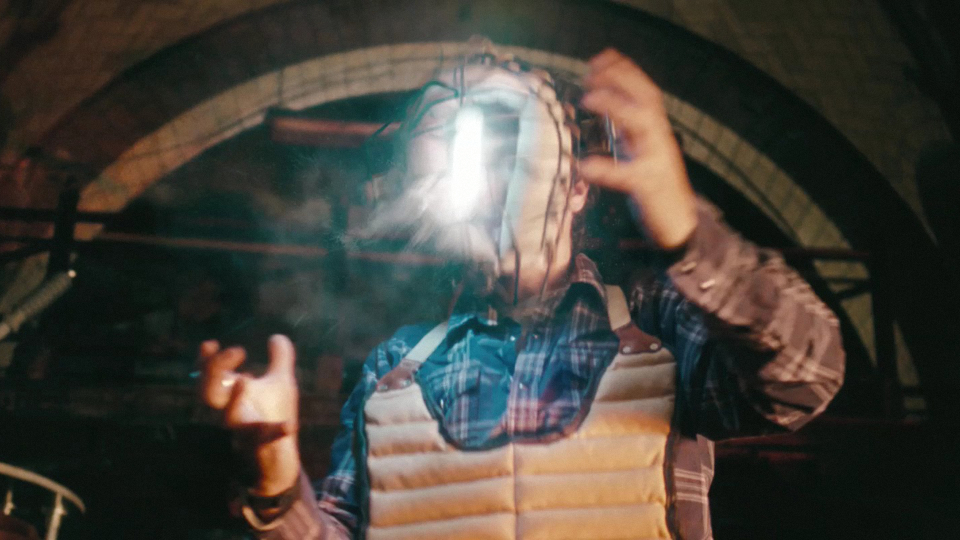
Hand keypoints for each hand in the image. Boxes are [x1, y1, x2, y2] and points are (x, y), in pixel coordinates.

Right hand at [199, 335, 300, 494]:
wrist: (279, 456)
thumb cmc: (274, 415)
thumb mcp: (280, 383)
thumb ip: (280, 358)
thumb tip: (277, 336)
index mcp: (234, 395)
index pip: (210, 376)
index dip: (205, 360)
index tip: (210, 343)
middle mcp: (232, 411)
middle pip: (209, 393)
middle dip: (215, 371)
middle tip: (237, 350)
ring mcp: (245, 429)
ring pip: (229, 418)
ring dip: (234, 399)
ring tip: (244, 379)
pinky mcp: (263, 446)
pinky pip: (266, 440)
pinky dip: (277, 432)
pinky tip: (289, 426)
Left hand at [579, 48, 697, 249]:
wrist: (680, 223)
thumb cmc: (656, 186)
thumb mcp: (639, 150)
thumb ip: (625, 128)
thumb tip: (604, 101)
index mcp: (657, 131)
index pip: (646, 91)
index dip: (626, 72)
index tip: (602, 57)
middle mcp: (660, 140)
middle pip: (647, 99)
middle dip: (621, 79)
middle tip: (590, 71)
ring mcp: (658, 161)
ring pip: (644, 124)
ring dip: (616, 107)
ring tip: (587, 99)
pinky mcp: (651, 187)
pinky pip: (629, 175)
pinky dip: (607, 170)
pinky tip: (586, 166)